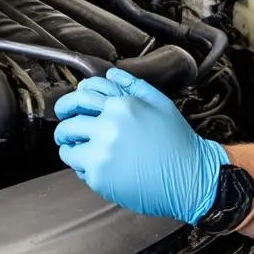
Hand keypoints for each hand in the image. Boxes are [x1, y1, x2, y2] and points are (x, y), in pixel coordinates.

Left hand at [53, 67, 227, 224]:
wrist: (190, 177)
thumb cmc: (179, 143)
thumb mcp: (161, 104)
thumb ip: (134, 86)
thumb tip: (112, 75)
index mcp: (122, 105)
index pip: (83, 95)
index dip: (71, 100)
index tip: (69, 107)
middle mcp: (108, 125)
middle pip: (69, 120)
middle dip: (63, 123)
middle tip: (64, 129)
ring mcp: (101, 151)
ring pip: (67, 145)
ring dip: (68, 145)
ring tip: (76, 148)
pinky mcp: (99, 175)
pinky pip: (77, 167)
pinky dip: (81, 167)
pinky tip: (95, 166)